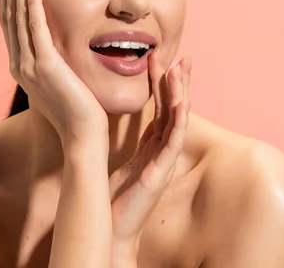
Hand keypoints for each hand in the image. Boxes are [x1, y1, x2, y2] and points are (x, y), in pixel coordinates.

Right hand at [0, 0, 108, 147]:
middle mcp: (20, 63)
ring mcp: (30, 65)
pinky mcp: (46, 66)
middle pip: (9, 16)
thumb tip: (54, 46)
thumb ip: (52, 61)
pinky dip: (32, 3)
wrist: (83, 137)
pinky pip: (36, 27)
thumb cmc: (77, 111)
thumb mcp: (60, 80)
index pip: (10, 24)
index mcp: (23, 66)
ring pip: (19, 17)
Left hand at [109, 52, 190, 259]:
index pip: (161, 106)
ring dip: (181, 93)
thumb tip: (102, 110)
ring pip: (178, 119)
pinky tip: (182, 102)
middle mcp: (161, 148)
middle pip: (174, 108)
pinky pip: (174, 141)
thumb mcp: (117, 156)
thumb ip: (119, 135)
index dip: (163, 83)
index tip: (160, 58)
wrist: (109, 226)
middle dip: (178, 82)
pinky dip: (180, 120)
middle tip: (181, 56)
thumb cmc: (112, 194)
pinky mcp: (161, 171)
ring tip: (180, 68)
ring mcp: (164, 159)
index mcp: (151, 144)